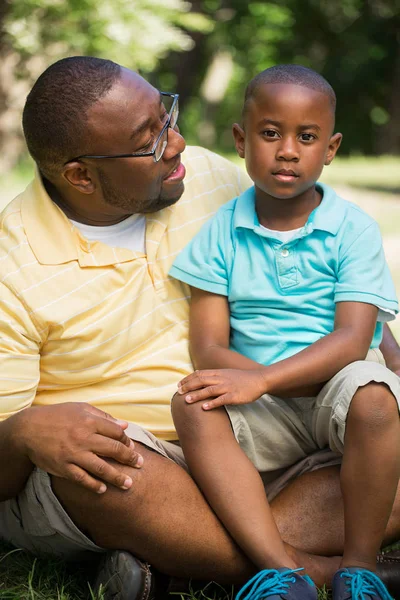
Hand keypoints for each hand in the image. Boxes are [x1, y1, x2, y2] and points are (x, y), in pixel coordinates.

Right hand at [17, 403, 142, 493]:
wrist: (28, 429)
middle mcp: (84, 437)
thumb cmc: (57, 416)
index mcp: (90, 421)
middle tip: (140, 465)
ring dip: (117, 477)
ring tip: (128, 484)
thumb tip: (124, 425)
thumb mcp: (80, 409)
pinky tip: (102, 489)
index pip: (116, 432)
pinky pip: (82, 478)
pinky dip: (93, 485)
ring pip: (101, 467)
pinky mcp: (63, 467)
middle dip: (129, 458)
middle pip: (113, 449)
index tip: (132, 447)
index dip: (127, 440)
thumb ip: (103, 417)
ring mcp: (74, 454)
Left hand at [177, 368, 266, 409]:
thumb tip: (200, 377)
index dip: (188, 379)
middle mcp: (221, 378)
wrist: (258, 380)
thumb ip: (214, 375)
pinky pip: (221, 399)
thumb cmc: (242, 378)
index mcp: (218, 373)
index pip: (199, 374)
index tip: (179, 385)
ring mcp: (227, 387)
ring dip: (197, 395)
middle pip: (201, 381)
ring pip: (209, 390)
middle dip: (189, 386)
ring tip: (187, 400)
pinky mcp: (234, 396)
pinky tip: (204, 407)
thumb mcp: (226, 373)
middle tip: (179, 392)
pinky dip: (212, 403)